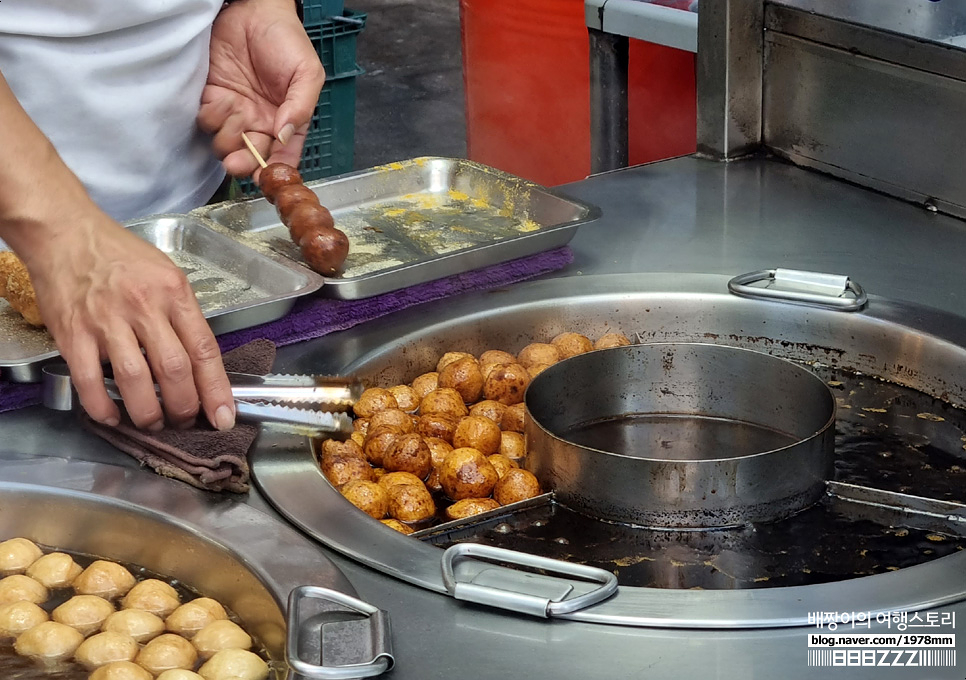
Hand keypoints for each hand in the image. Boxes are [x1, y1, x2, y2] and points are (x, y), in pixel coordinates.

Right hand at [26, 208, 235, 431]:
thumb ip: (183, 315)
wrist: (67, 233)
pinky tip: (113, 416)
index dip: (216, 390)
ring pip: (136, 379)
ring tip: (153, 422)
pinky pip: (90, 380)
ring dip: (148, 412)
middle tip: (184, 421)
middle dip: (184, 406)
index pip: (204, 350)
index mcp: (174, 293)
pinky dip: (103, 406)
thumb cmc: (120, 256)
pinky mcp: (73, 333)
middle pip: (174, 369)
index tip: (223, 416)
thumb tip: (200, 363)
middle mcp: (144, 306)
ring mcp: (107, 321)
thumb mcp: (167, 274)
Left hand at [199, 0, 325, 180]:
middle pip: (250, 159)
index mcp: (287, 122)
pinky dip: (211, 116)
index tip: (266, 178)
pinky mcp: (212, 98)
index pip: (283, 157)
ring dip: (227, 135)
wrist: (253, 8)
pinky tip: (221, 99)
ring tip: (234, 111)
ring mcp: (235, 113)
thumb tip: (285, 136)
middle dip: (243, 163)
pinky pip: (207, 122)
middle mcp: (260, 123)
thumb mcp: (307, 72)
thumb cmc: (285, 39)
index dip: (275, 172)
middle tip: (237, 161)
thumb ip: (301, 107)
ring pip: (225, 144)